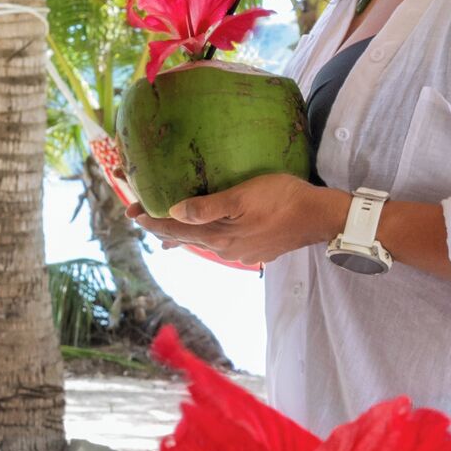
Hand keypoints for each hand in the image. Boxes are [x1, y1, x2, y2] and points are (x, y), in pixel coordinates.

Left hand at [138, 172, 347, 271]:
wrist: (319, 216)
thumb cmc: (281, 199)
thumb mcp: (241, 197)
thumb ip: (207, 207)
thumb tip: (172, 213)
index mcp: (219, 237)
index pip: (175, 230)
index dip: (151, 222)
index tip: (131, 213)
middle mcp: (226, 250)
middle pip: (186, 239)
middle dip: (162, 229)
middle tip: (141, 218)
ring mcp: (242, 253)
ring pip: (204, 243)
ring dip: (184, 236)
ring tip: (166, 237)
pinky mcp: (256, 250)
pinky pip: (223, 245)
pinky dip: (208, 237)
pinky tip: (210, 236)